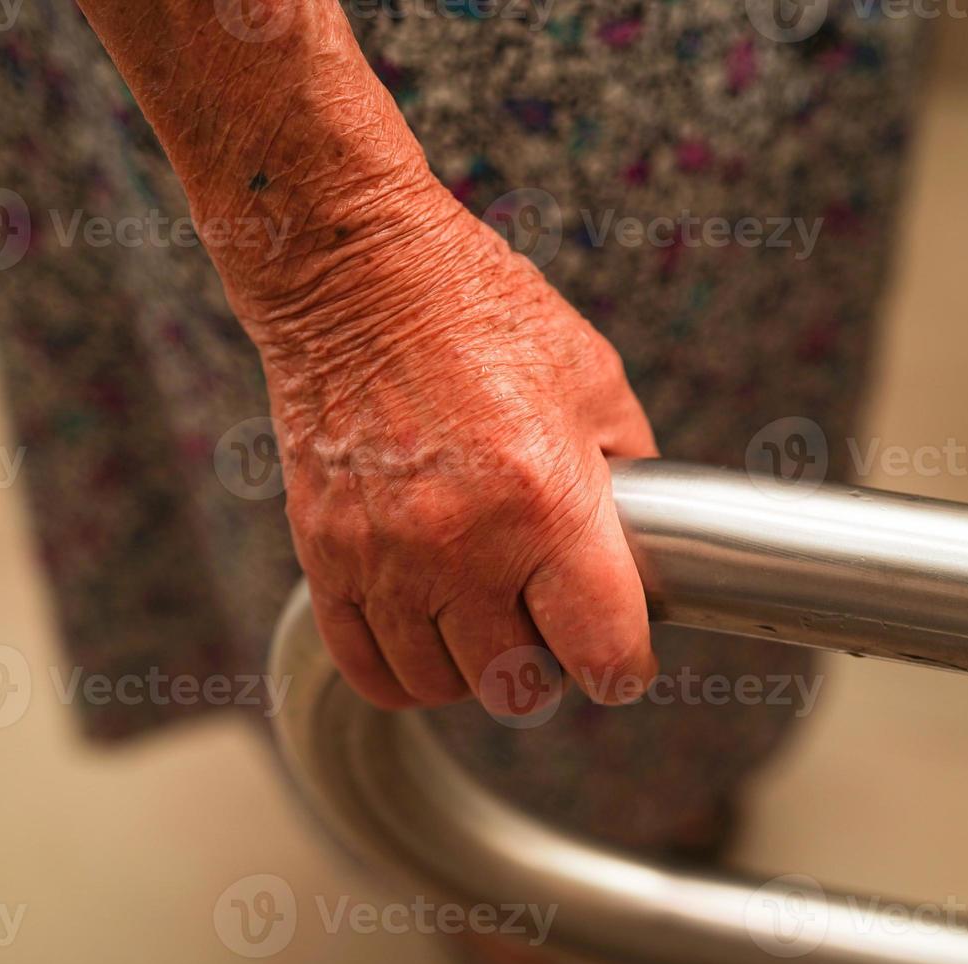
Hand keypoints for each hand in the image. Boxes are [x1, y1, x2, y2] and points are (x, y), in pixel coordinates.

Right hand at [244, 181, 659, 711]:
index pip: (602, 652)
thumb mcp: (595, 383)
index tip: (621, 655)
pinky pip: (366, 666)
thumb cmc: (478, 312)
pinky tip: (427, 633)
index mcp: (547, 501)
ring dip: (475, 668)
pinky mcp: (326, 553)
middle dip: (549, 665)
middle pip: (518, 685)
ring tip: (487, 622)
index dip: (623, 665)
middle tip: (551, 623)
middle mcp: (462, 544)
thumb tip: (642, 544)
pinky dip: (404, 670)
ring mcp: (385, 555)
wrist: (358, 273)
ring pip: (442, 685)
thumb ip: (627, 477)